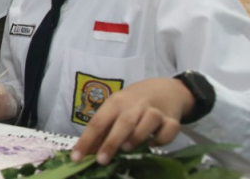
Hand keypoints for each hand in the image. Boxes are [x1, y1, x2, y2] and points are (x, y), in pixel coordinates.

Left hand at [71, 77, 192, 164]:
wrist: (163, 89)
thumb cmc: (132, 104)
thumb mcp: (115, 111)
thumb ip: (102, 131)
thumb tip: (85, 152)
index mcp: (115, 102)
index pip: (97, 122)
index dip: (86, 140)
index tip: (77, 157)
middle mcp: (135, 105)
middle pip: (123, 122)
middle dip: (111, 142)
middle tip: (101, 160)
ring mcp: (155, 111)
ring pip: (149, 120)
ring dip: (137, 136)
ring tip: (127, 149)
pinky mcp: (172, 120)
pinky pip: (169, 129)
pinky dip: (161, 138)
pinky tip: (152, 144)